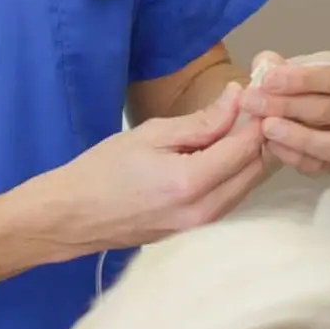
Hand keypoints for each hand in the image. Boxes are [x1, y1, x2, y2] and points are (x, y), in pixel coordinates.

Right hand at [35, 81, 270, 255]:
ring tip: (229, 129)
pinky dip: (231, 175)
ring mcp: (201, 227)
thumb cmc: (102, 171)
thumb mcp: (151, 134)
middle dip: (257, 137)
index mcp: (192, 182)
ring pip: (246, 187)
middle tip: (244, 110)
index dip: (256, 117)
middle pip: (255, 170)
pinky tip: (215, 156)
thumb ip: (200, 121)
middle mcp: (205, 211)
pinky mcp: (195, 233)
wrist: (72, 216)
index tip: (253, 96)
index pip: (247, 147)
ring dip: (245, 157)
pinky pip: (229, 199)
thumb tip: (236, 100)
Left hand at [243, 50, 329, 178]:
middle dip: (287, 106)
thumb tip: (266, 67)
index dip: (300, 79)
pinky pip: (319, 166)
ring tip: (266, 127)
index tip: (268, 80)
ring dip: (297, 137)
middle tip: (254, 102)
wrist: (295, 106)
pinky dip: (294, 157)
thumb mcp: (286, 65)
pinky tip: (271, 145)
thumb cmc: (298, 82)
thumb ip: (273, 64)